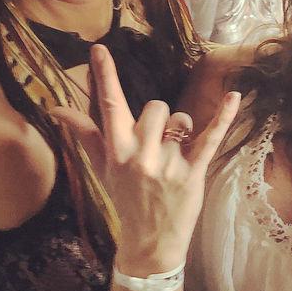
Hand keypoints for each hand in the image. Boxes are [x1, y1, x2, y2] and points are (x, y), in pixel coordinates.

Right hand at [51, 44, 240, 272]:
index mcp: (117, 151)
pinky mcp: (194, 172)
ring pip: (181, 121)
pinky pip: (211, 137)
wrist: (150, 242)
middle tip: (157, 144)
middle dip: (159, 119)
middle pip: (155, 108)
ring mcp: (169, 163)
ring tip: (174, 156)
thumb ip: (85, 134)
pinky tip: (234, 97)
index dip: (105, 76)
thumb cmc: (126, 200)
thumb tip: (57, 108)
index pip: (109, 106)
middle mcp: (141, 155)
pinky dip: (224, 116)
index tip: (100, 49)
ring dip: (181, 132)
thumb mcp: (103, 169)